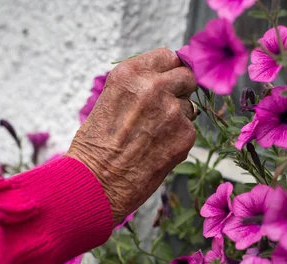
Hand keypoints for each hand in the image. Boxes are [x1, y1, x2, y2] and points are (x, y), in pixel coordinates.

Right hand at [66, 48, 197, 225]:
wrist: (96, 183)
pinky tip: (156, 151)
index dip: (169, 70)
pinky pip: (190, 130)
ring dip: (178, 118)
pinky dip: (178, 140)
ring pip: (189, 106)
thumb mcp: (110, 100)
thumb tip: (168, 80)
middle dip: (180, 90)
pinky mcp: (185, 135)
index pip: (167, 56)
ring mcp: (172, 110)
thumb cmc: (96, 147)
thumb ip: (139, 87)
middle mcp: (154, 86)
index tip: (168, 80)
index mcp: (130, 73)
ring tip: (152, 137)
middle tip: (165, 110)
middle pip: (186, 76)